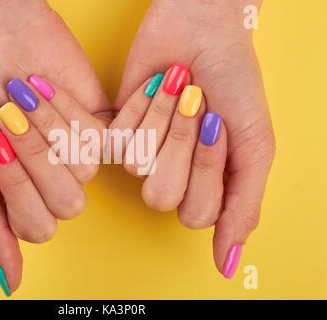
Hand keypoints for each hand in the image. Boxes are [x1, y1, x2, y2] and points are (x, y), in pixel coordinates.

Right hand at [0, 0, 110, 294]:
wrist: (3, 50)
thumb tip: (12, 282)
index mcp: (27, 201)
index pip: (37, 227)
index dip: (16, 186)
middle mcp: (59, 186)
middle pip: (67, 205)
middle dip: (34, 159)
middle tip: (10, 120)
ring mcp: (85, 162)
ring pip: (84, 173)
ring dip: (47, 130)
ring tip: (27, 99)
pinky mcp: (106, 132)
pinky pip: (96, 140)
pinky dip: (65, 111)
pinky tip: (49, 91)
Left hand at [114, 0, 274, 277]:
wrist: (202, 32)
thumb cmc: (234, 84)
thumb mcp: (254, 147)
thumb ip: (242, 208)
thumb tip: (228, 266)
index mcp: (205, 187)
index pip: (195, 213)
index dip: (208, 170)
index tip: (221, 126)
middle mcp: (171, 177)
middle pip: (162, 197)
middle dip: (185, 145)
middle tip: (199, 108)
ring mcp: (142, 156)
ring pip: (140, 167)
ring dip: (166, 121)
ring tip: (178, 92)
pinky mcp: (115, 132)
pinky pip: (119, 140)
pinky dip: (143, 108)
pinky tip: (154, 89)